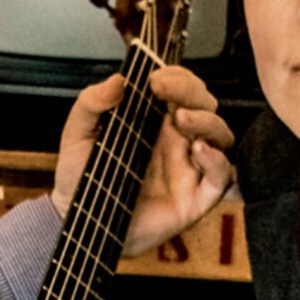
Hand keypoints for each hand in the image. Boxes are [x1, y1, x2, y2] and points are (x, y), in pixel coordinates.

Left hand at [51, 66, 234, 256]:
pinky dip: (218, 160)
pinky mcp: (194, 198)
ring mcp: (188, 168)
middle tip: (165, 91)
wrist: (78, 222)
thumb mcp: (77, 134)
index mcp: (154, 121)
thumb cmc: (81, 177)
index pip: (181, 89)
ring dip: (208, 120)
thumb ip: (91, 104)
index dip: (178, 77)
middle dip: (192, 91)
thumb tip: (118, 81)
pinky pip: (222, 177)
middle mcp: (177, 141)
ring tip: (182, 119)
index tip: (156, 77)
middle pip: (206, 105)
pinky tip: (198, 151)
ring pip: (221, 135)